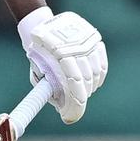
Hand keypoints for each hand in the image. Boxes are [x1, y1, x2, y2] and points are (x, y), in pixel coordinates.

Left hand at [19, 8, 106, 124]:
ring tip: (83, 95)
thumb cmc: (38, 52)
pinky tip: (93, 84)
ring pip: (95, 73)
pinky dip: (98, 77)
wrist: (44, 23)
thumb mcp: (37, 68)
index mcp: (60, 54)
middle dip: (81, 98)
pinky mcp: (95, 40)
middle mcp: (77, 47)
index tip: (70, 116)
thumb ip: (47, 86)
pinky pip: (102, 64)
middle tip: (74, 107)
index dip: (75, 104)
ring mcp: (88, 42)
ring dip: (90, 88)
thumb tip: (60, 106)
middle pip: (86, 80)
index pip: (74, 84)